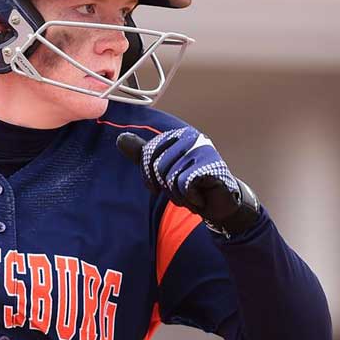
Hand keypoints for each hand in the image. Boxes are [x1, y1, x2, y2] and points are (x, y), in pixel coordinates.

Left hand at [116, 128, 260, 235]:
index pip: (147, 154)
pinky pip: (184, 184)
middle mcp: (191, 138)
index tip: (160, 185)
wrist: (218, 203)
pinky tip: (200, 196)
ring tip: (192, 193)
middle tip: (181, 189)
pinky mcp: (211, 166)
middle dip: (166, 187)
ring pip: (171, 177)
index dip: (148, 176)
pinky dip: (189, 197)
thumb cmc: (190, 185)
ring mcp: (203, 150)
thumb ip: (142, 154)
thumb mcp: (161, 169)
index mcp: (177, 136)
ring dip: (178, 194)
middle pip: (158, 167)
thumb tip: (120, 138)